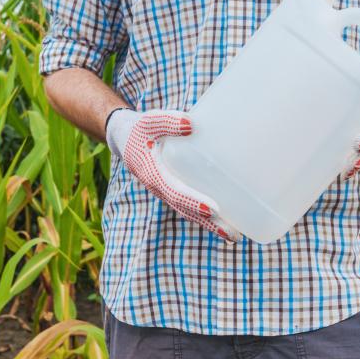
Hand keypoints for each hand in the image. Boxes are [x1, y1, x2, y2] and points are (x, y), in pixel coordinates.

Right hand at [106, 109, 241, 241]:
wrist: (125, 138)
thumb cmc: (140, 128)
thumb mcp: (149, 121)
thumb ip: (167, 121)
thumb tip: (191, 124)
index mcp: (153, 174)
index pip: (175, 192)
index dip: (193, 201)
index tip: (213, 209)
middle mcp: (160, 188)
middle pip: (186, 210)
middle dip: (209, 223)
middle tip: (233, 235)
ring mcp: (167, 192)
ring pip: (189, 213)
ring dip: (210, 225)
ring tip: (234, 236)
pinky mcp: (173, 189)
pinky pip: (189, 207)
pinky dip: (205, 217)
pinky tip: (225, 219)